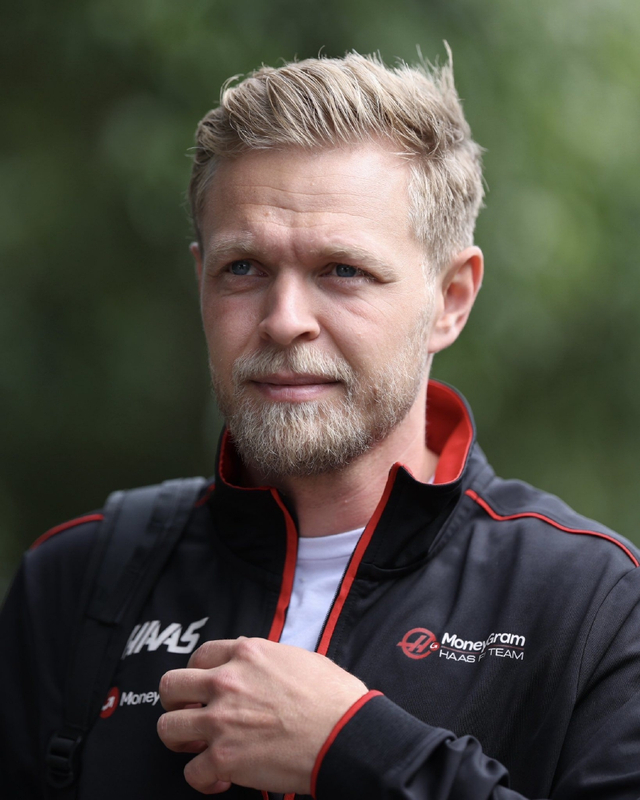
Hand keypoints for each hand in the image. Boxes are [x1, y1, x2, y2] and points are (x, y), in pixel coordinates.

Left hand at [157, 637, 367, 794]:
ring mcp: (221, 720)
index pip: (201, 655)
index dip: (199, 674)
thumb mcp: (299, 658)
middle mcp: (227, 681)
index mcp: (247, 653)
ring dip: (180, 739)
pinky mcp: (224, 758)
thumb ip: (269, 661)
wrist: (346, 734)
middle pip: (171, 686)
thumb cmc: (334, 698)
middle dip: (176, 702)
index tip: (204, 688)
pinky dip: (202, 778)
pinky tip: (219, 778)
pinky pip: (191, 772)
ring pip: (168, 727)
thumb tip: (263, 672)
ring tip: (197, 746)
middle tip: (190, 714)